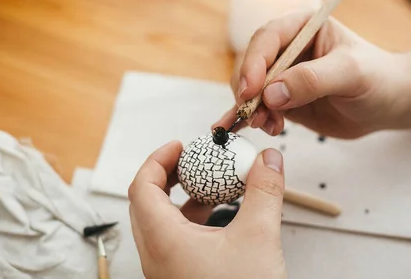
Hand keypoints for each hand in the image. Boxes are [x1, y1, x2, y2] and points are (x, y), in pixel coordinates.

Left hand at [128, 141, 287, 278]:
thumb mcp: (259, 238)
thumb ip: (265, 192)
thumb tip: (269, 159)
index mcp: (163, 241)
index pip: (141, 187)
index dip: (158, 159)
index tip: (180, 145)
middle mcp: (156, 257)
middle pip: (146, 202)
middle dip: (169, 175)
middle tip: (191, 160)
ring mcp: (166, 271)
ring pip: (160, 222)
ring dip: (181, 198)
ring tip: (209, 184)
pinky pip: (175, 240)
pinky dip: (191, 220)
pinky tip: (219, 216)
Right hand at [216, 14, 400, 138]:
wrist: (387, 104)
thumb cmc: (377, 77)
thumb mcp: (350, 73)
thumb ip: (312, 80)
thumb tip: (271, 94)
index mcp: (302, 26)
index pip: (267, 38)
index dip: (254, 62)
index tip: (251, 89)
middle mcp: (286, 48)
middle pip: (251, 63)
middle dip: (247, 89)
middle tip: (253, 112)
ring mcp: (282, 75)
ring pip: (250, 88)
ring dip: (251, 108)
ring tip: (266, 125)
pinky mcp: (282, 99)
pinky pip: (259, 108)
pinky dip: (255, 120)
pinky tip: (266, 130)